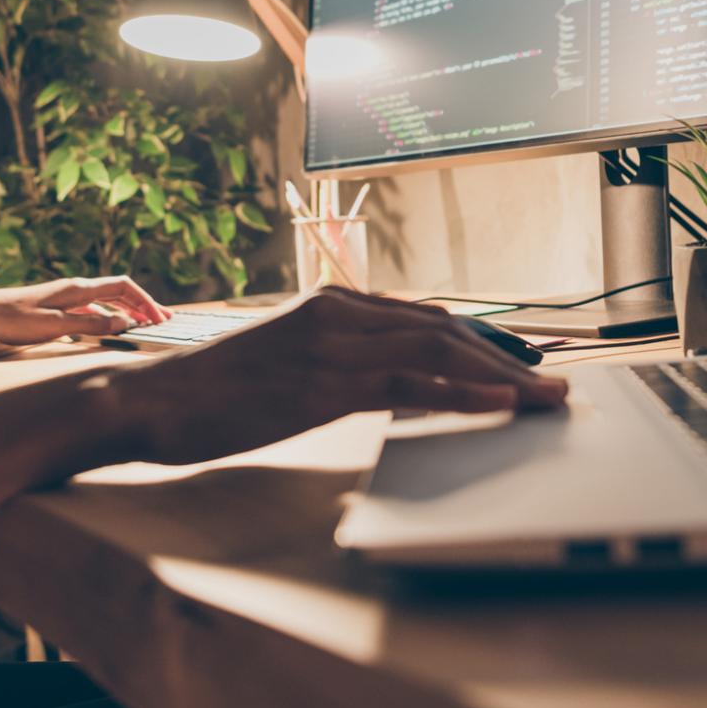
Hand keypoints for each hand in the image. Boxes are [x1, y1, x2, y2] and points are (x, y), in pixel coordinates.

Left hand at [0, 276, 170, 345]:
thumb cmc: (12, 319)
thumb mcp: (53, 326)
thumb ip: (89, 325)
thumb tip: (123, 323)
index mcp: (77, 288)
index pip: (122, 286)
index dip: (145, 300)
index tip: (160, 316)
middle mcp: (74, 289)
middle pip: (118, 291)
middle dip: (143, 303)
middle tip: (164, 318)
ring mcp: (65, 298)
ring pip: (106, 300)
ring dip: (127, 310)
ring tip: (144, 323)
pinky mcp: (56, 308)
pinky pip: (91, 310)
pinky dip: (108, 317)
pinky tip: (110, 328)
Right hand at [103, 286, 567, 464]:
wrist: (153, 400)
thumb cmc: (214, 392)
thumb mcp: (285, 366)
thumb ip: (335, 363)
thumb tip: (386, 383)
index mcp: (330, 305)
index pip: (425, 317)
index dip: (481, 340)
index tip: (523, 364)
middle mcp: (337, 313)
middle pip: (443, 328)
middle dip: (505, 356)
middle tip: (552, 384)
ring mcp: (330, 344)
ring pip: (436, 349)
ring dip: (500, 375)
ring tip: (544, 399)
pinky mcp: (322, 381)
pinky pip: (407, 382)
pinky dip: (460, 390)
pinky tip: (497, 402)